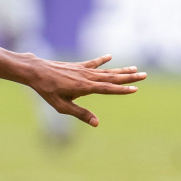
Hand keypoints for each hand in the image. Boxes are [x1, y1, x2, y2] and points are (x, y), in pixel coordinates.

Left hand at [26, 54, 144, 126]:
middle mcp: (87, 77)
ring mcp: (83, 70)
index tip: (135, 89)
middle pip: (112, 77)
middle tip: (144, 75)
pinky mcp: (77, 66)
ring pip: (106, 70)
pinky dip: (102, 60)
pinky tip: (110, 57)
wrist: (36, 71)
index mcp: (85, 87)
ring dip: (121, 69)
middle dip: (129, 77)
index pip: (108, 89)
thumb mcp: (63, 106)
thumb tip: (97, 123)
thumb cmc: (48, 91)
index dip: (122, 89)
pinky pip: (93, 63)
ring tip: (135, 68)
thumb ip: (81, 114)